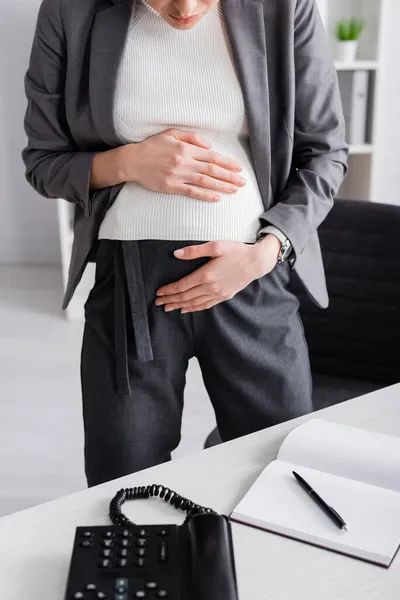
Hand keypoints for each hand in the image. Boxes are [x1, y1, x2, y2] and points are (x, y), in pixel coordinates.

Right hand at [123, 128, 246, 201]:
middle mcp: (184, 162)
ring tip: (234, 190)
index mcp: (186, 149)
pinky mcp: (172, 187)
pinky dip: (205, 195)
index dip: (227, 163)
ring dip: (222, 186)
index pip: (212, 156)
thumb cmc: (152, 146)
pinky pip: (192, 192)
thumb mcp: (171, 134)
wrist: (133, 161)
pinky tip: (217, 198)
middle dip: (229, 176)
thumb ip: (191, 137)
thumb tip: (209, 146)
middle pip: (212, 170)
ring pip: (205, 181)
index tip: (239, 168)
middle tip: (242, 182)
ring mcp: (178, 175)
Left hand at [155, 235, 280, 312]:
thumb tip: (176, 254)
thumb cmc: (236, 251)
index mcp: (206, 274)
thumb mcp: (215, 246)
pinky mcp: (224, 296)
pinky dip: (193, 308)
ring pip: (194, 303)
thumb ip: (194, 250)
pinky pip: (205, 305)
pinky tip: (186, 309)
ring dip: (179, 306)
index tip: (159, 292)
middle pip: (185, 296)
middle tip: (158, 303)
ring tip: (168, 308)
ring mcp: (218, 294)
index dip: (169, 290)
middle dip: (170, 300)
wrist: (256, 262)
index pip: (182, 285)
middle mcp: (211, 287)